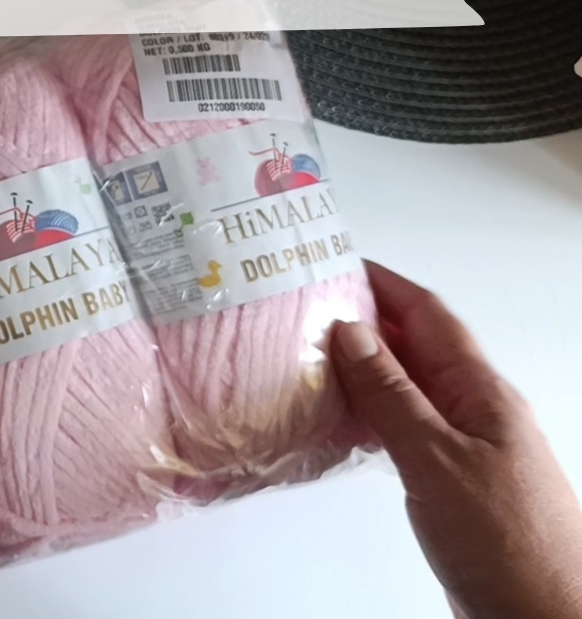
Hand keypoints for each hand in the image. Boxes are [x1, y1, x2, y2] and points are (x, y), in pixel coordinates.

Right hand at [330, 261, 581, 618]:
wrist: (541, 616)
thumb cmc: (506, 541)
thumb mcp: (436, 458)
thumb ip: (390, 394)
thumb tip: (349, 332)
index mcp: (481, 391)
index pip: (427, 314)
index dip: (382, 282)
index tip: (332, 262)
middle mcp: (474, 410)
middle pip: (414, 346)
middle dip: (363, 319)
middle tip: (303, 305)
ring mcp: (462, 446)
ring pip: (404, 387)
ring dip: (358, 368)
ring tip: (304, 356)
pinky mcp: (448, 482)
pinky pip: (401, 428)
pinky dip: (364, 414)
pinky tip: (334, 421)